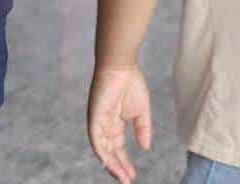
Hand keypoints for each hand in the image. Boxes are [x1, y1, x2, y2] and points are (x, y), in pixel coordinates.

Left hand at [87, 66, 152, 183]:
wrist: (122, 67)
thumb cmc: (131, 84)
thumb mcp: (142, 112)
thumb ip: (143, 130)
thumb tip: (145, 148)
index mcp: (115, 123)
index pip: (117, 147)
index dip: (124, 162)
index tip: (132, 176)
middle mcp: (104, 124)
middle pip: (109, 151)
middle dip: (117, 167)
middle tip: (126, 181)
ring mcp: (98, 120)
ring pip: (101, 148)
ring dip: (110, 164)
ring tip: (121, 178)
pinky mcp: (94, 115)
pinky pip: (94, 137)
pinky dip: (100, 150)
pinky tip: (106, 162)